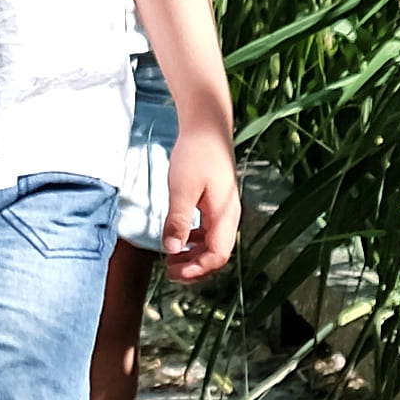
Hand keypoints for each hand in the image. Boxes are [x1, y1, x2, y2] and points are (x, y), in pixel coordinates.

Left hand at [160, 125, 240, 282]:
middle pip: (218, 253)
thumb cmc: (196, 153)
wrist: (207, 126)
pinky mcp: (217, 201)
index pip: (218, 255)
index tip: (175, 273)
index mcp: (225, 215)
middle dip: (195, 266)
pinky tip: (180, 237)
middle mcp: (229, 215)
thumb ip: (178, 221)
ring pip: (214, 242)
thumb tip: (172, 250)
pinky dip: (195, 239)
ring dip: (194, 254)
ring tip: (172, 257)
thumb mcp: (182, 189)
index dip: (198, 270)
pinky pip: (210, 230)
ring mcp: (225, 208)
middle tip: (170, 271)